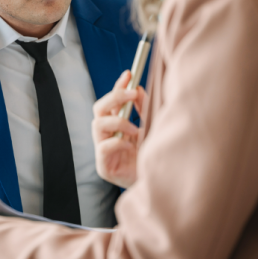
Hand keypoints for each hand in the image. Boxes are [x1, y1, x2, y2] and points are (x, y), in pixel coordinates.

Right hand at [91, 70, 144, 188]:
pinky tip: (132, 147)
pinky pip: (103, 148)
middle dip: (114, 98)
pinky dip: (118, 143)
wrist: (160, 184)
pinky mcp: (104, 167)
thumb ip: (145, 109)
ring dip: (117, 122)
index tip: (129, 74)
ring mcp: (103, 151)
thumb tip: (138, 88)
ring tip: (135, 129)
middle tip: (132, 94)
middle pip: (98, 109)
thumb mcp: (151, 127)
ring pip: (97, 125)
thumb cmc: (154, 156)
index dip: (118, 87)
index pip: (111, 101)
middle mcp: (107, 136)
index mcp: (117, 126)